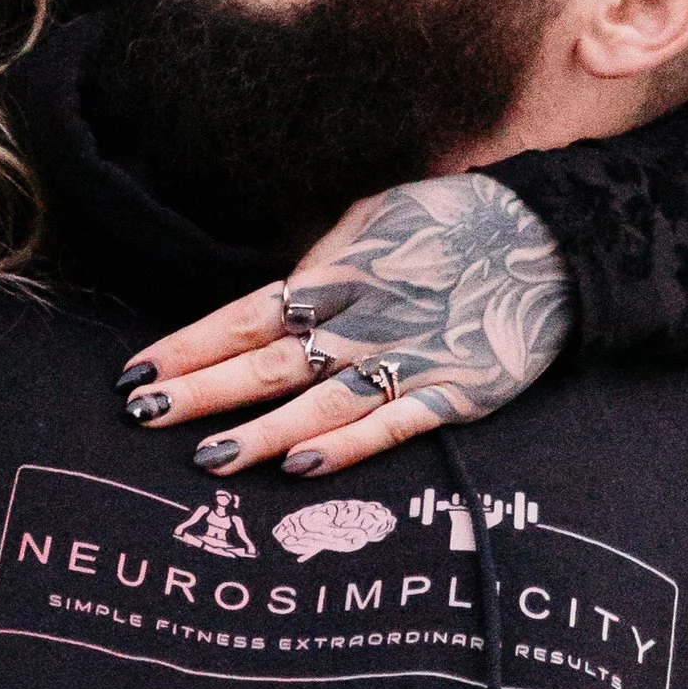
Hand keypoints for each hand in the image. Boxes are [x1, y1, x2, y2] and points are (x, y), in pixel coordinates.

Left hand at [116, 175, 573, 478]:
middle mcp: (359, 323)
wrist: (551, 237)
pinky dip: (346, 447)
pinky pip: (390, 426)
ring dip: (259, 433)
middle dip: (200, 390)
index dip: (188, 346)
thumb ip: (323, 262)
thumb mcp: (376, 220)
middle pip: (265, 364)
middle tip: (142, 414)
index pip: (244, 318)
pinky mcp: (452, 393)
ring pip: (318, 403)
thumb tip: (281, 294)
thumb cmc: (454, 224)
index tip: (136, 373)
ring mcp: (405, 360)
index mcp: (334, 278)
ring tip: (205, 459)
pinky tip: (302, 469)